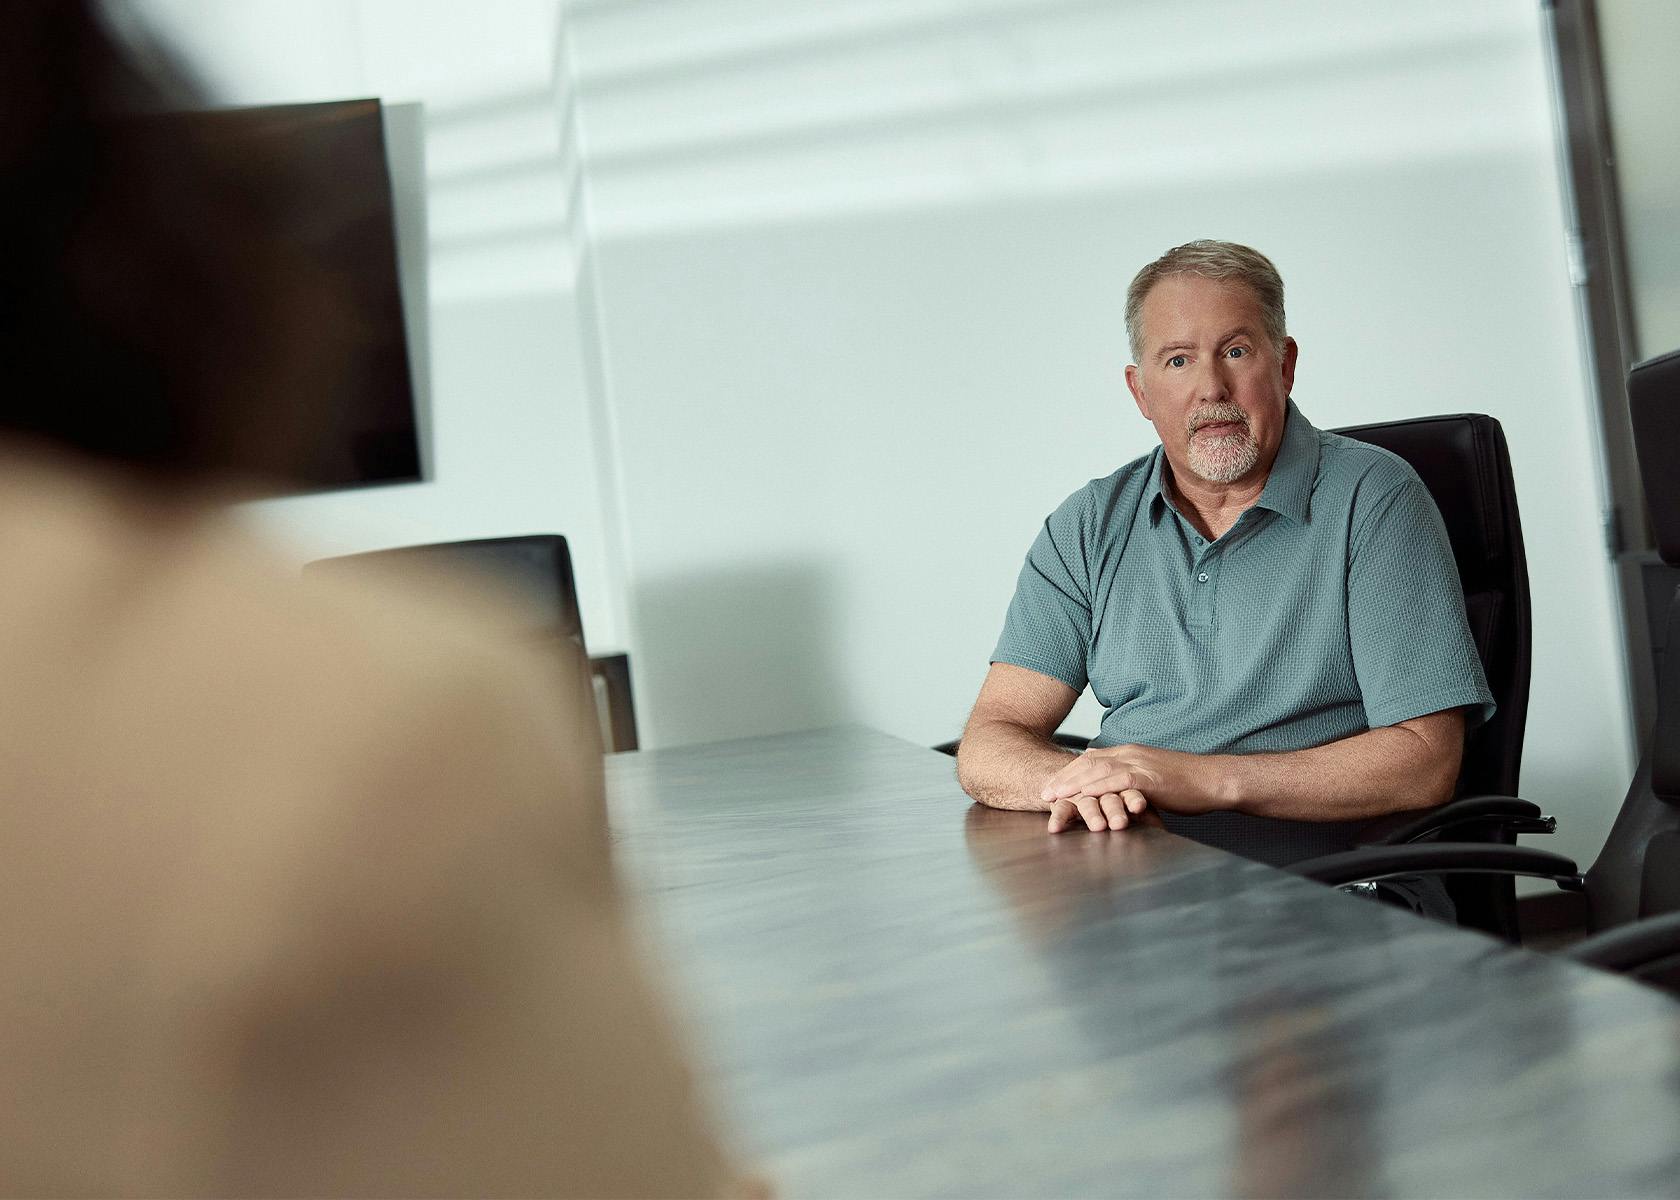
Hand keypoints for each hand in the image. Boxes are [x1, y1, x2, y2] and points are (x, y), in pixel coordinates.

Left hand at [1041, 743, 1228, 832]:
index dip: (1069, 772)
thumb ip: (1131, 783)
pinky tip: (1083, 796)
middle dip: (1064, 778)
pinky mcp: (1149, 777)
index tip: (1052, 785)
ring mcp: (1140, 763)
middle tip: (1044, 793)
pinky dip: (1098, 788)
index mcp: (1130, 753)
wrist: (1214, 780)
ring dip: (1073, 784)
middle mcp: (1131, 754)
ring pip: (1098, 770)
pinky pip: (1118, 781)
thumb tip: (1115, 795)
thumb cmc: (1187, 785)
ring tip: (1056, 797)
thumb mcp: (1152, 780)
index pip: (1091, 759)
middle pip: (1088, 763)